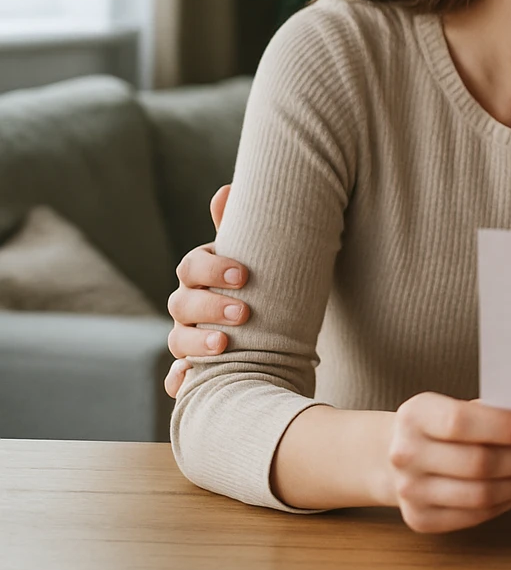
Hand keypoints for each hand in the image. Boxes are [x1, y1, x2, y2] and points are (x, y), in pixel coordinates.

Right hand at [164, 185, 251, 396]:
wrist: (274, 327)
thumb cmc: (258, 283)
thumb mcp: (254, 255)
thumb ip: (241, 226)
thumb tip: (227, 188)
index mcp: (201, 275)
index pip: (192, 267)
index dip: (213, 269)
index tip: (244, 274)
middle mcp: (188, 307)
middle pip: (182, 304)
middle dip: (210, 307)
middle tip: (244, 312)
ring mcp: (188, 338)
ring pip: (177, 341)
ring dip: (196, 344)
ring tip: (224, 346)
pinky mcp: (194, 369)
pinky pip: (177, 379)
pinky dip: (180, 381)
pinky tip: (189, 382)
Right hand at [382, 393, 510, 532]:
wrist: (393, 455)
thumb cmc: (438, 426)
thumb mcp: (451, 405)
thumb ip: (488, 412)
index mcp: (415, 415)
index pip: (462, 422)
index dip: (506, 427)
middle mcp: (406, 454)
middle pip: (479, 463)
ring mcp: (410, 491)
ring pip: (481, 494)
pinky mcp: (420, 518)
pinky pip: (475, 515)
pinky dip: (507, 502)